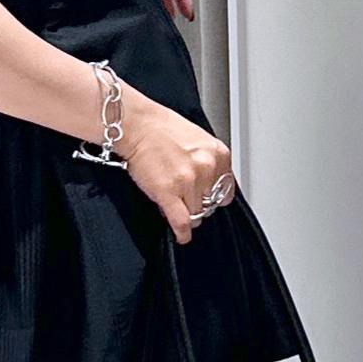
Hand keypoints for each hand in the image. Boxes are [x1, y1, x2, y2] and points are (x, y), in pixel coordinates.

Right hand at [117, 97, 231, 245]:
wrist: (136, 125)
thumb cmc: (160, 128)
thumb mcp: (197, 139)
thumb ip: (207, 161)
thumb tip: (207, 185)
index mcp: (218, 153)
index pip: (226, 189)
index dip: (213, 196)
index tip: (205, 197)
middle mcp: (207, 167)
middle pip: (210, 203)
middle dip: (197, 203)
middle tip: (183, 196)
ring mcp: (189, 182)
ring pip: (195, 214)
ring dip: (185, 213)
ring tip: (172, 201)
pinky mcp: (169, 193)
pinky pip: (182, 222)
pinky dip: (182, 233)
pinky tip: (181, 236)